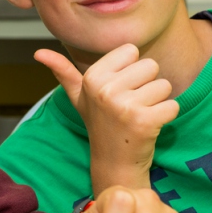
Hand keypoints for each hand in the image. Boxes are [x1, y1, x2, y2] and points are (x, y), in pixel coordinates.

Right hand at [35, 45, 177, 189]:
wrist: (113, 162)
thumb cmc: (100, 123)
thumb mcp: (79, 97)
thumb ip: (63, 72)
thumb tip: (38, 52)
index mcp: (92, 77)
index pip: (132, 51)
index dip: (131, 70)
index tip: (119, 90)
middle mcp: (105, 90)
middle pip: (151, 65)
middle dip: (147, 85)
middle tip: (130, 106)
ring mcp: (124, 106)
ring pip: (164, 85)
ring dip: (158, 102)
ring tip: (139, 116)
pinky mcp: (144, 122)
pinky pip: (172, 105)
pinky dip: (167, 116)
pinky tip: (150, 127)